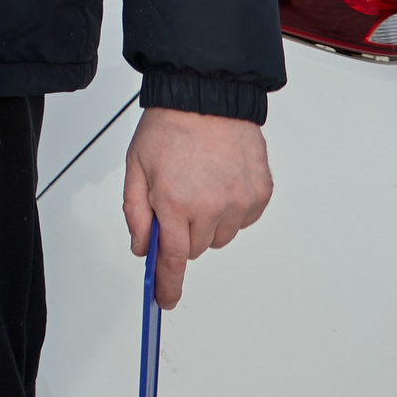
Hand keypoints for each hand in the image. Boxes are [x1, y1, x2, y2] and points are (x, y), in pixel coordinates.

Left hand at [122, 106, 272, 309]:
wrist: (207, 96)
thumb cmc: (169, 127)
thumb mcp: (136, 168)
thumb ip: (136, 212)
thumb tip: (142, 247)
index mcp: (175, 202)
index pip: (172, 259)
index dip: (168, 284)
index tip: (166, 300)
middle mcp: (210, 206)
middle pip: (194, 248)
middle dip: (181, 233)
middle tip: (174, 200)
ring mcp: (239, 201)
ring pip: (219, 237)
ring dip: (207, 222)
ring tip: (199, 184)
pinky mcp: (260, 194)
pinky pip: (242, 219)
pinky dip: (230, 209)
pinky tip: (220, 180)